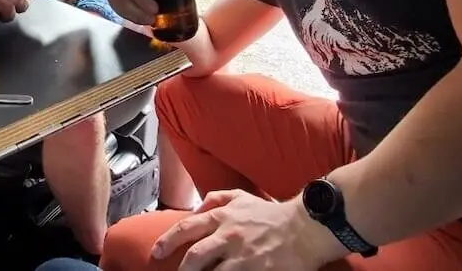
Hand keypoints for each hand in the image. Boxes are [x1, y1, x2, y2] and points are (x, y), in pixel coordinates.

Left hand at [152, 191, 344, 270]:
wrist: (305, 228)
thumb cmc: (273, 215)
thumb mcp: (242, 197)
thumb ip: (217, 198)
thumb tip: (197, 208)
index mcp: (222, 217)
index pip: (185, 229)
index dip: (166, 241)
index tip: (156, 252)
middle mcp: (228, 235)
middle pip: (194, 256)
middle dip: (182, 269)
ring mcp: (242, 255)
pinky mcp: (256, 270)